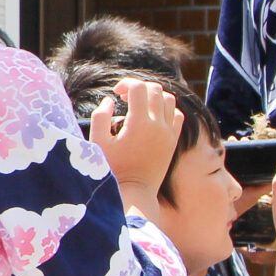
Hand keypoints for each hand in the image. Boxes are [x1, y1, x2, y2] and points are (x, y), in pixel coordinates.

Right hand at [90, 78, 182, 207]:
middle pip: (155, 89)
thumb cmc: (112, 168)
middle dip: (139, 88)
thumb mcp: (98, 141)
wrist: (134, 192)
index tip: (116, 93)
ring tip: (140, 105)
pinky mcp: (173, 141)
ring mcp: (168, 133)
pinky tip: (154, 117)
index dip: (126, 84)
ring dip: (154, 96)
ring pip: (169, 100)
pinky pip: (177, 115)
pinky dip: (167, 109)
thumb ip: (100, 115)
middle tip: (126, 97)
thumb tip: (110, 100)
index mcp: (139, 123)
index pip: (138, 88)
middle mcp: (158, 125)